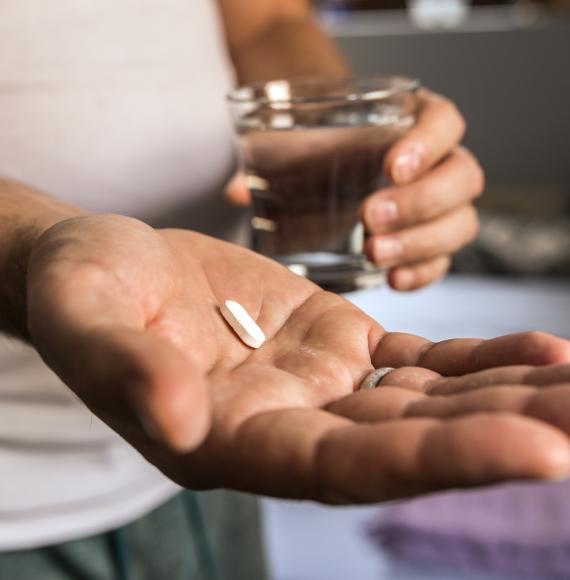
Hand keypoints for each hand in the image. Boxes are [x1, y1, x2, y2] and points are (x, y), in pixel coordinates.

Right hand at [26, 214, 569, 503]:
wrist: (101, 265)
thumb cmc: (80, 292)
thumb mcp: (83, 321)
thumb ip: (124, 370)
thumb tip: (177, 416)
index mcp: (228, 442)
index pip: (345, 467)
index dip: (437, 462)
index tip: (540, 453)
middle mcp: (286, 426)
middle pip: (409, 442)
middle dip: (504, 434)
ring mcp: (317, 384)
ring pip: (428, 400)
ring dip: (511, 396)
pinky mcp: (332, 341)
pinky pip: (419, 360)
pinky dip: (480, 360)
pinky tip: (542, 354)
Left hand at [226, 89, 482, 291]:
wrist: (327, 166)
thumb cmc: (320, 149)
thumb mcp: (300, 145)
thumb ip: (270, 160)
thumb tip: (235, 191)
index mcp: (416, 122)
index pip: (445, 123)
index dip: (427, 144)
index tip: (390, 166)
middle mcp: (438, 163)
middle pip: (462, 178)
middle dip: (419, 202)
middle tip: (368, 218)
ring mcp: (438, 206)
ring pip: (460, 223)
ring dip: (420, 242)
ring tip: (373, 253)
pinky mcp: (428, 242)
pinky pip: (442, 261)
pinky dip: (421, 273)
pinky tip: (392, 280)